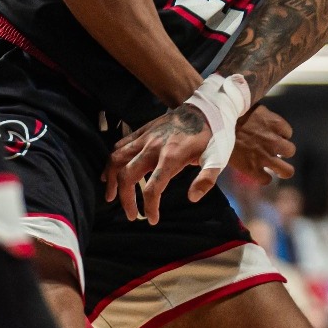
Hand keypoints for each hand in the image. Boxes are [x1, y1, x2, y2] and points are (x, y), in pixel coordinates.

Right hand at [106, 103, 295, 223]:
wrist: (208, 107)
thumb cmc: (214, 136)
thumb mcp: (218, 158)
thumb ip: (206, 179)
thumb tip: (192, 198)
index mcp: (171, 156)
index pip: (153, 187)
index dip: (149, 207)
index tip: (151, 219)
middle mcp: (153, 146)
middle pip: (128, 175)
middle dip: (126, 198)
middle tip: (130, 215)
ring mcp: (145, 137)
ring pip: (117, 159)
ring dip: (111, 180)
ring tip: (110, 196)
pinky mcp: (143, 130)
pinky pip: (120, 145)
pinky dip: (111, 161)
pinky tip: (110, 173)